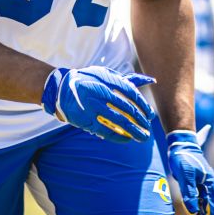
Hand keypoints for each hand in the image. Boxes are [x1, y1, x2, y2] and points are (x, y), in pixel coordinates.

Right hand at [40, 67, 155, 142]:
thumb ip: (128, 79)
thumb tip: (152, 80)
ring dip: (134, 131)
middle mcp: (102, 93)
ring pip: (120, 122)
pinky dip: (119, 137)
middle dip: (141, 121)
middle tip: (148, 128)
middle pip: (128, 110)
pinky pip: (106, 131)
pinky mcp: (86, 119)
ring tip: (143, 137)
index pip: (132, 94)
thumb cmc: (89, 81)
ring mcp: (94, 107)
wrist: (61, 89)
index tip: (150, 115)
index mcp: (108, 80)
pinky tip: (127, 139)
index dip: (144, 106)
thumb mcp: (106, 74)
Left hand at [166, 127, 213, 214]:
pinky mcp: (202, 190)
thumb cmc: (183, 158)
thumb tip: (194, 210)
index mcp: (211, 187)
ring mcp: (208, 190)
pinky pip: (203, 208)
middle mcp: (213, 190)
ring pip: (207, 213)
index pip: (210, 213)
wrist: (182, 145)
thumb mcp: (184, 174)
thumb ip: (189, 192)